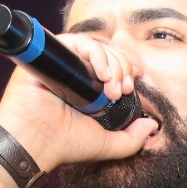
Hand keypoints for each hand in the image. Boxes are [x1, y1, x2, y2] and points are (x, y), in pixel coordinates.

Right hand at [0, 31, 157, 171]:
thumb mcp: (107, 145)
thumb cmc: (63, 145)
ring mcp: (61, 63)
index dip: (128, 69)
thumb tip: (152, 126)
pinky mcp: (47, 56)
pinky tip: (102, 74)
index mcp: (87, 88)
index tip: (135, 84)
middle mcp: (75, 73)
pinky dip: (94, 53)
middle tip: (124, 89)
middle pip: (107, 54)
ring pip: (94, 46)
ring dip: (111, 62)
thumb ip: (132, 139)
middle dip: (123, 68)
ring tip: (112, 86)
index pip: (112, 66)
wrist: (34, 144)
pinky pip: (75, 42)